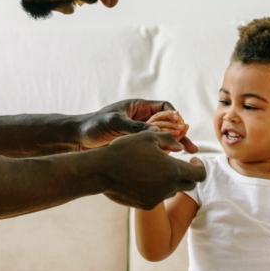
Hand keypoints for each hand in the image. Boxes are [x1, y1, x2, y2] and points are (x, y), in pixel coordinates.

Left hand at [77, 100, 198, 153]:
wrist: (77, 139)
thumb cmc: (94, 126)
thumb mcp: (115, 123)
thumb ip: (135, 127)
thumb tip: (157, 131)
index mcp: (138, 107)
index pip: (164, 108)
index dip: (175, 117)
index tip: (181, 128)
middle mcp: (141, 119)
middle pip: (168, 124)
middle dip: (181, 134)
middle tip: (191, 148)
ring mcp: (140, 133)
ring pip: (164, 138)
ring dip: (176, 145)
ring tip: (188, 155)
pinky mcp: (136, 146)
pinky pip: (155, 148)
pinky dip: (164, 154)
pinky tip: (171, 163)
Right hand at [98, 131, 206, 209]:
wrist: (102, 171)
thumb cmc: (126, 149)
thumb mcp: (149, 137)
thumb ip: (170, 140)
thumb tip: (182, 147)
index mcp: (173, 170)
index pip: (200, 174)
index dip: (200, 166)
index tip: (193, 160)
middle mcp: (168, 187)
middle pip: (189, 185)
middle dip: (187, 174)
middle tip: (179, 164)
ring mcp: (157, 198)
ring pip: (172, 191)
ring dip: (170, 181)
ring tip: (155, 169)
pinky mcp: (146, 205)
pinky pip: (158, 197)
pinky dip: (156, 188)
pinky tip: (142, 178)